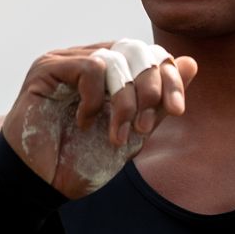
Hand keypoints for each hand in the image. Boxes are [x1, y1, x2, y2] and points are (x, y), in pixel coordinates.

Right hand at [2, 40, 196, 199]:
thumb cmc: (82, 160)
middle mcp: (89, 59)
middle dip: (151, 87)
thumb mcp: (133, 133)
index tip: (178, 110)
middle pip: (136, 49)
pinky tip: (85, 122)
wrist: (43, 184)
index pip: (150, 54)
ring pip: (115, 58)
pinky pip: (90, 68)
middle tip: (145, 125)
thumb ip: (159, 102)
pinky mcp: (46, 68)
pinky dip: (96, 99)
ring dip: (124, 102)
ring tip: (116, 133)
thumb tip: (191, 62)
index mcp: (111, 72)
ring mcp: (66, 61)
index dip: (170, 77)